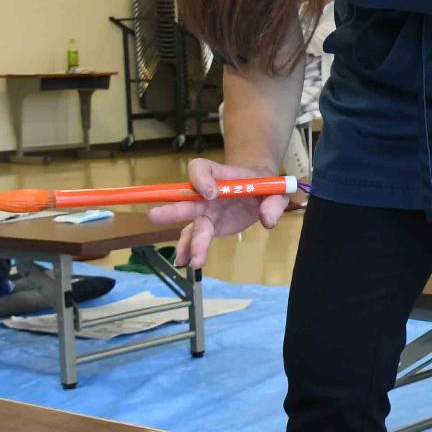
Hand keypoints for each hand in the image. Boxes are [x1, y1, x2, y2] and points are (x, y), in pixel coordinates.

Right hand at [149, 156, 285, 269]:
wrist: (257, 190)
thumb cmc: (264, 185)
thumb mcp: (277, 190)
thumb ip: (274, 203)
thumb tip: (267, 220)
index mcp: (222, 175)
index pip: (202, 168)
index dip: (201, 178)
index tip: (210, 193)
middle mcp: (208, 192)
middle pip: (186, 198)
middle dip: (173, 208)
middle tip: (154, 216)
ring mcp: (205, 211)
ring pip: (191, 224)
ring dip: (187, 241)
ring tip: (185, 259)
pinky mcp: (209, 226)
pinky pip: (195, 237)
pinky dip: (189, 249)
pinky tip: (184, 262)